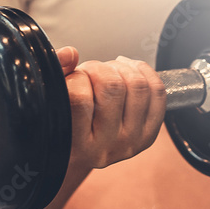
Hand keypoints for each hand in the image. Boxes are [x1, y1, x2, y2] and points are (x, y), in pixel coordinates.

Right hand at [57, 47, 166, 169]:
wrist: (82, 154)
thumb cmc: (65, 127)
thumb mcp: (52, 106)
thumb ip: (56, 76)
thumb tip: (69, 54)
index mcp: (78, 144)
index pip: (79, 98)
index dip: (76, 77)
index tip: (74, 78)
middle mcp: (108, 146)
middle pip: (113, 87)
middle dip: (99, 68)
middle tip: (91, 72)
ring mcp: (133, 140)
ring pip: (138, 85)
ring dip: (121, 68)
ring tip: (108, 71)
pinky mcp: (150, 132)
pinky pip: (157, 92)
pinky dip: (144, 71)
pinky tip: (129, 70)